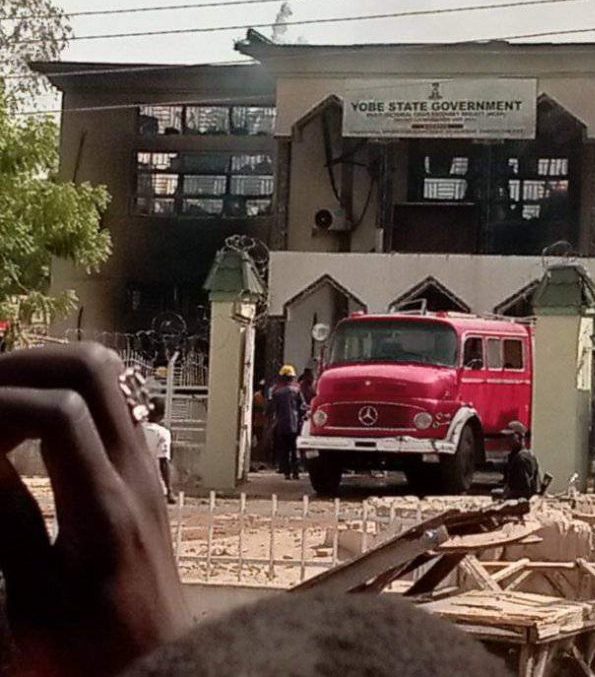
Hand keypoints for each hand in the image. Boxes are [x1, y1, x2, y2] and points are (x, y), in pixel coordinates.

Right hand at [0, 344, 189, 676]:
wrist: (161, 657)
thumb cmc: (89, 645)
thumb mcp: (31, 596)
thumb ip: (4, 520)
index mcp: (103, 506)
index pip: (57, 411)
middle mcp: (135, 470)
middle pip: (92, 369)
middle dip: (20, 365)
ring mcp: (146, 463)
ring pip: (108, 375)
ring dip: (43, 370)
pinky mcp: (144, 468)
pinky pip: (112, 400)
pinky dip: (64, 390)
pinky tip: (24, 421)